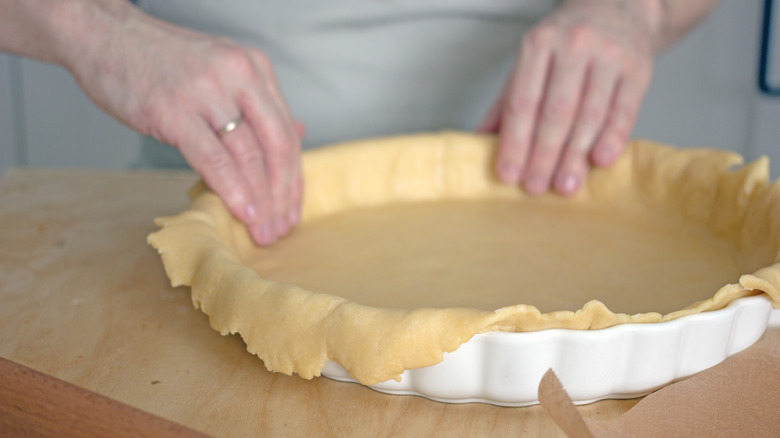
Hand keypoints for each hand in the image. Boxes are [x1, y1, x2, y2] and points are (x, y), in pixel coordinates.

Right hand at [65, 6, 302, 245]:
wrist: (104, 36)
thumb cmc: (160, 60)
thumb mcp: (222, 71)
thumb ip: (257, 104)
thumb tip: (297, 132)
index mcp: (254, 68)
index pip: (286, 131)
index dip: (293, 177)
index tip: (291, 208)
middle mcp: (239, 76)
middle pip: (276, 145)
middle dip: (283, 194)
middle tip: (282, 228)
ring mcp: (207, 92)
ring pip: (249, 155)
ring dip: (261, 200)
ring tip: (263, 230)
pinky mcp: (175, 110)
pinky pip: (213, 158)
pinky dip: (233, 189)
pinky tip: (243, 212)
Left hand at [479, 0, 657, 195]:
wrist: (617, 8)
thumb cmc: (565, 44)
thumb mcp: (529, 63)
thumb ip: (505, 103)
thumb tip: (476, 143)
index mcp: (538, 44)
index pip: (522, 102)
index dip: (514, 142)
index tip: (508, 174)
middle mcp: (573, 45)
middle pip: (555, 111)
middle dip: (543, 155)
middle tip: (534, 187)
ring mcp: (608, 55)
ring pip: (589, 114)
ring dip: (575, 155)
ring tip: (565, 185)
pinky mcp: (638, 68)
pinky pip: (623, 110)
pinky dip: (612, 138)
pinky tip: (600, 161)